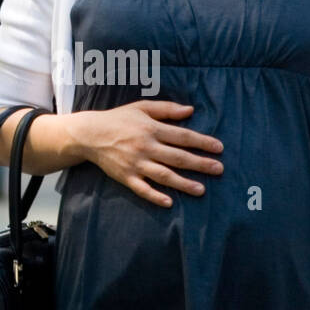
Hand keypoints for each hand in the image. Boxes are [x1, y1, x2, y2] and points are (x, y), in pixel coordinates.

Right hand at [70, 100, 222, 207]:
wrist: (90, 134)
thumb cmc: (118, 119)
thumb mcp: (142, 107)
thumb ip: (167, 109)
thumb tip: (190, 110)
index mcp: (151, 128)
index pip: (183, 136)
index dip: (202, 142)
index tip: (219, 148)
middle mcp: (145, 146)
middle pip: (178, 157)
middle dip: (200, 164)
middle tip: (219, 170)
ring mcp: (135, 164)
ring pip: (164, 175)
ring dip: (183, 183)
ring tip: (201, 190)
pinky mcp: (126, 177)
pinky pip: (142, 189)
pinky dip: (155, 196)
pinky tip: (169, 202)